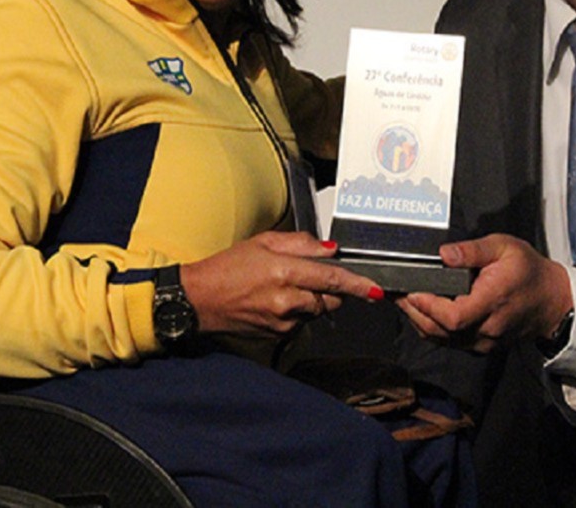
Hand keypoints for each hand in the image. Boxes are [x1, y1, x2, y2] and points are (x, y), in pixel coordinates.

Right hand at [180, 232, 383, 338]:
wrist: (200, 300)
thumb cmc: (227, 268)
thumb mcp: (263, 242)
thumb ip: (301, 243)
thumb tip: (329, 249)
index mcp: (284, 271)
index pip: (331, 278)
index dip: (357, 284)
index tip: (375, 288)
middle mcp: (286, 299)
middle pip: (330, 298)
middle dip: (332, 288)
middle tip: (312, 276)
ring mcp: (282, 320)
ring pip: (317, 310)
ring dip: (313, 299)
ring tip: (286, 286)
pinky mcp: (278, 334)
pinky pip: (302, 322)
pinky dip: (299, 311)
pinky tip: (278, 300)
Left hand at [395, 234, 571, 352]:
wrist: (551, 301)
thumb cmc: (528, 272)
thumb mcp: (504, 247)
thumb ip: (472, 250)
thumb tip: (444, 253)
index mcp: (493, 301)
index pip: (453, 316)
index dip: (427, 306)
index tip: (410, 291)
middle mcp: (487, 327)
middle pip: (440, 331)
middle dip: (413, 312)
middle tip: (396, 292)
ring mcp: (483, 341)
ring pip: (441, 339)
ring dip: (418, 320)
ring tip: (403, 299)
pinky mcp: (479, 346)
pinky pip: (448, 341)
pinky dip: (431, 328)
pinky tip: (422, 310)